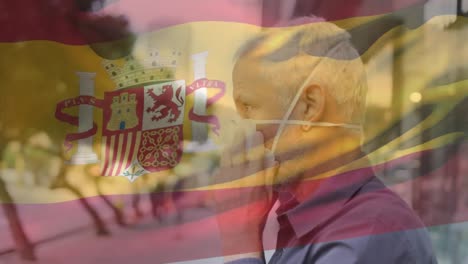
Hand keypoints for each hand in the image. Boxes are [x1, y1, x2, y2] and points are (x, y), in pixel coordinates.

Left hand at [213, 130, 278, 258]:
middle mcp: (238, 179)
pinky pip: (218, 170)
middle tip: (241, 126)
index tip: (256, 131)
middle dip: (240, 139)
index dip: (255, 142)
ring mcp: (225, 182)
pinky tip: (224, 158)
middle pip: (238, 153)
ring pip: (227, 160)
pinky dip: (222, 163)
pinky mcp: (215, 187)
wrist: (238, 232)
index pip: (255, 155)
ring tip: (233, 137)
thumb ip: (269, 176)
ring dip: (230, 147)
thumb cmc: (258, 214)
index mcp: (254, 180)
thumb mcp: (269, 196)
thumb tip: (270, 157)